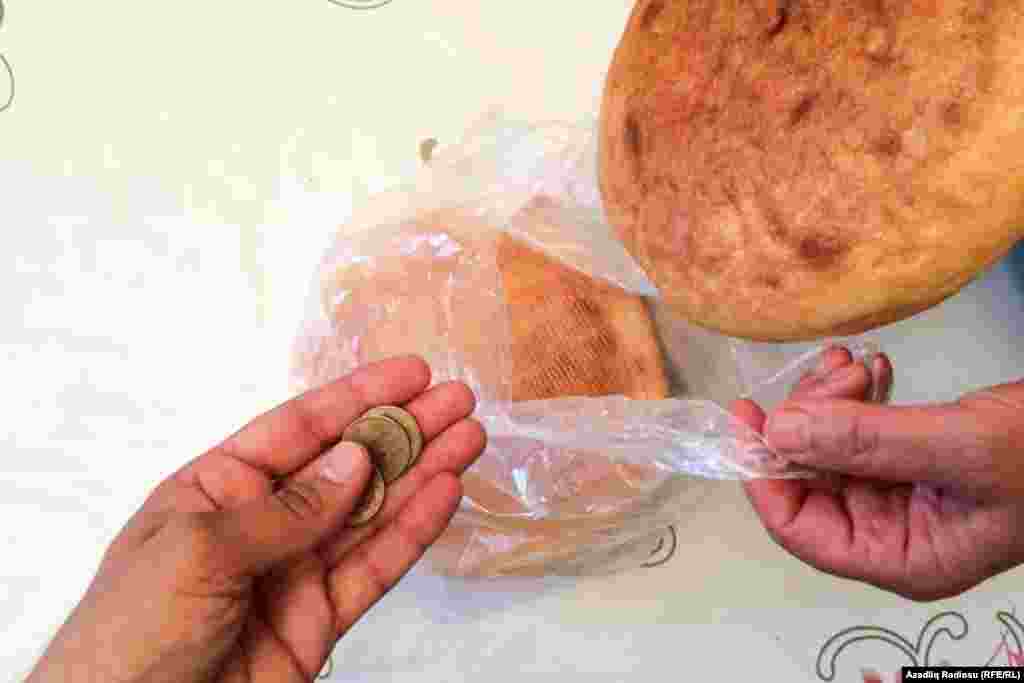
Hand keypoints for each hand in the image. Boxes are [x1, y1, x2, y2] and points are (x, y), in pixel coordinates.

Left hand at [28, 356, 485, 682]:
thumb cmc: (134, 630)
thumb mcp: (200, 550)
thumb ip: (287, 508)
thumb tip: (355, 459)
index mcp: (218, 488)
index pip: (298, 430)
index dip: (357, 397)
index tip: (412, 372)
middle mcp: (264, 522)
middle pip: (346, 466)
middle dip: (403, 431)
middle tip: (458, 400)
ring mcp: (296, 571)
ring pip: (372, 514)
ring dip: (421, 474)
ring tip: (470, 438)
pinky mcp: (321, 620)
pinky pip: (375, 568)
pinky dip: (413, 533)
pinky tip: (445, 495)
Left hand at [734, 347, 1023, 600]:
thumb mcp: (961, 447)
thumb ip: (867, 442)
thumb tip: (777, 434)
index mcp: (905, 557)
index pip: (802, 531)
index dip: (763, 477)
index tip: (746, 419)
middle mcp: (897, 533)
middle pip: (812, 481)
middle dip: (809, 422)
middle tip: (831, 374)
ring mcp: (905, 494)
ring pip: (834, 447)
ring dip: (832, 401)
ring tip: (852, 364)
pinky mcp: (917, 458)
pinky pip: (865, 428)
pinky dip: (860, 395)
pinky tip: (871, 367)